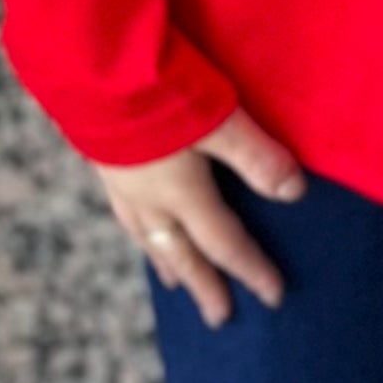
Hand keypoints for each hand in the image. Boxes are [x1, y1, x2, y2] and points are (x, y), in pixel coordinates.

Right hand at [100, 107, 305, 325]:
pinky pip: (123, 211)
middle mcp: (147, 197)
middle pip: (180, 252)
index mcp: (179, 193)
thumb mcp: (217, 118)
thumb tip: (295, 194)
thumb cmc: (154, 89)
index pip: (222, 242)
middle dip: (202, 284)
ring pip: (145, 235)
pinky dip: (137, 228)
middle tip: (218, 317)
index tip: (272, 297)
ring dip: (164, 261)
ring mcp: (118, 179)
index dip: (250, 269)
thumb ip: (255, 156)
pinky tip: (136, 218)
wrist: (87, 65)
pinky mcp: (100, 157)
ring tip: (172, 279)